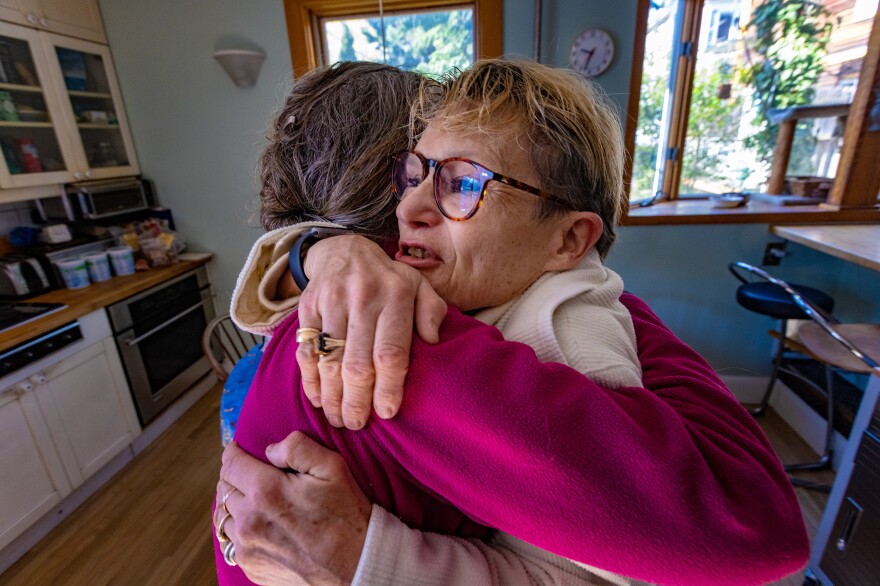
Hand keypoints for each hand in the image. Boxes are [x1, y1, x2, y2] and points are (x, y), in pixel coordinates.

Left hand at [217, 434, 371, 585]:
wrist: (356, 565)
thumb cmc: (347, 515)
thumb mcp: (333, 468)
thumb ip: (298, 448)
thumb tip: (270, 450)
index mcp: (266, 491)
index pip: (230, 464)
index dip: (233, 452)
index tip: (239, 449)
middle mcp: (249, 521)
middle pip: (223, 488)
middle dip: (235, 476)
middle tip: (253, 474)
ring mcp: (247, 547)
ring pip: (224, 515)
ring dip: (235, 504)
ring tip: (255, 500)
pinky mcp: (251, 567)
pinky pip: (232, 541)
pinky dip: (241, 529)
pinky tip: (261, 525)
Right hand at [298, 235, 445, 428]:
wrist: (345, 251)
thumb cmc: (389, 280)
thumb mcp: (419, 286)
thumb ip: (432, 311)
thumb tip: (433, 341)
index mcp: (396, 295)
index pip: (391, 352)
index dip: (388, 387)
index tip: (387, 413)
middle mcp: (363, 297)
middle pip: (357, 363)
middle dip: (357, 401)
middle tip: (357, 425)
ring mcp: (332, 301)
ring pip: (329, 360)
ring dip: (332, 397)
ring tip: (338, 419)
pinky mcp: (307, 306)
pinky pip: (305, 350)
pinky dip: (310, 380)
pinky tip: (317, 399)